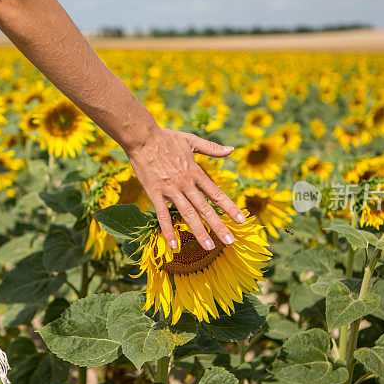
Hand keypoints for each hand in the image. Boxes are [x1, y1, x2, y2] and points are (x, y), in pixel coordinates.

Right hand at [124, 126, 246, 250]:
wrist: (142, 137)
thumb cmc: (166, 138)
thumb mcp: (191, 140)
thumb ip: (212, 148)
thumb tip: (232, 149)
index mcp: (195, 172)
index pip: (216, 193)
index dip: (230, 207)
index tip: (242, 220)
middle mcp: (186, 183)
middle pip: (205, 208)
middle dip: (219, 226)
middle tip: (230, 241)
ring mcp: (170, 189)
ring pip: (187, 214)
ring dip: (198, 231)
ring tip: (209, 246)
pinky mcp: (154, 193)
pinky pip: (162, 215)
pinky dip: (168, 230)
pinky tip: (174, 245)